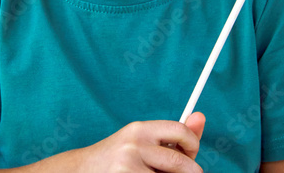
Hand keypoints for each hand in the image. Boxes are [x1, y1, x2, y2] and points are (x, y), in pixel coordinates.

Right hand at [73, 113, 205, 172]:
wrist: (81, 171)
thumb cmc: (119, 158)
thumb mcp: (142, 142)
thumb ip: (174, 135)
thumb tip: (201, 116)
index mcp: (139, 129)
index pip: (180, 132)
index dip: (193, 145)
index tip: (191, 155)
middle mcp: (133, 145)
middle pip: (181, 163)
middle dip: (189, 172)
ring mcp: (128, 167)